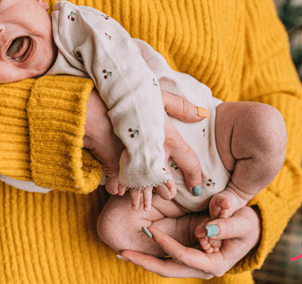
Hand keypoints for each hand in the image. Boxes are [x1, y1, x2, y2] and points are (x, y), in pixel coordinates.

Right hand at [83, 89, 205, 208]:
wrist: (98, 106)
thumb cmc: (131, 98)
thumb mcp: (159, 96)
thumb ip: (181, 106)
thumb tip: (204, 114)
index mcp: (170, 140)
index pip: (191, 163)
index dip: (195, 177)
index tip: (196, 188)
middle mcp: (155, 155)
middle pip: (166, 183)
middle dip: (167, 192)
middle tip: (168, 196)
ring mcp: (135, 163)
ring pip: (142, 187)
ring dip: (142, 197)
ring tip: (141, 206)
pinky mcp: (115, 165)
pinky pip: (118, 183)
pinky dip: (118, 188)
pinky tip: (119, 192)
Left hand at [119, 206, 260, 278]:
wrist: (251, 229)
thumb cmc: (248, 224)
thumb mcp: (243, 222)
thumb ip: (227, 225)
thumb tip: (206, 230)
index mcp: (215, 265)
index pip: (184, 256)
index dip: (166, 244)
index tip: (150, 230)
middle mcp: (202, 269)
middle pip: (169, 269)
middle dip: (145, 262)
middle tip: (122, 252)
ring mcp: (194, 265)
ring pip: (166, 266)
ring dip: (144, 259)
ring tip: (122, 252)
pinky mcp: (189, 257)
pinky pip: (168, 258)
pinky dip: (151, 253)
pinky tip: (134, 250)